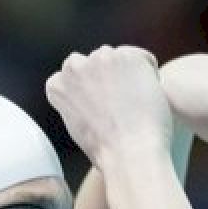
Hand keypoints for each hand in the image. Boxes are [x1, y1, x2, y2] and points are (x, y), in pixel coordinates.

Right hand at [46, 46, 173, 168]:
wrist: (130, 152)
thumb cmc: (108, 150)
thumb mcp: (77, 125)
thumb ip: (77, 102)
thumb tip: (92, 93)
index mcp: (57, 85)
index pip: (72, 74)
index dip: (91, 89)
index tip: (101, 105)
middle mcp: (74, 66)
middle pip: (95, 62)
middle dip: (107, 76)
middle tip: (121, 104)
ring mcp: (101, 59)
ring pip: (118, 58)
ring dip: (127, 73)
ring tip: (135, 103)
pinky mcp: (128, 56)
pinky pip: (144, 59)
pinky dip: (149, 74)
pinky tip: (147, 98)